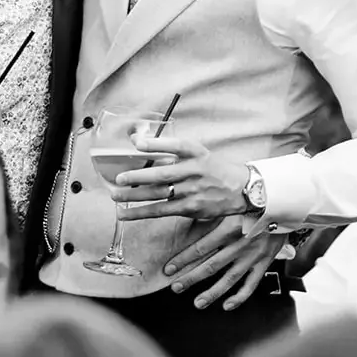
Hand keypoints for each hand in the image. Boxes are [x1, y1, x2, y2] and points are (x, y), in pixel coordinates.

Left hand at [108, 136, 249, 221]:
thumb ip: (172, 148)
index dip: (156, 144)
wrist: (240, 189)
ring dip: (135, 196)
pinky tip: (125, 214)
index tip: (137, 143)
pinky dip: (141, 212)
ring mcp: (192, 191)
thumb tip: (139, 142)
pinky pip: (161, 210)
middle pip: (163, 173)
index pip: (176, 146)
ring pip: (159, 194)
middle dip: (139, 176)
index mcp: (197, 153)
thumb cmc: (213, 168)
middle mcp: (194, 171)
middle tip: (119, 178)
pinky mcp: (190, 208)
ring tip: (115, 195)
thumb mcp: (198, 152)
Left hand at [164, 215, 283, 309]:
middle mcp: (239, 245)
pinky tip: (227, 305)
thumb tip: (188, 219)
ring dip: (212, 293)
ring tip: (198, 303)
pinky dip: (240, 297)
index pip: (200, 248)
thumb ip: (212, 215)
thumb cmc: (255, 202)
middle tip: (176, 288)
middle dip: (191, 278)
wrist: (284, 206)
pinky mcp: (264, 263)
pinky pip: (251, 284)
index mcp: (229, 229)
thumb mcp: (231, 204)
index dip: (182, 260)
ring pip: (229, 279)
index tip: (168, 269)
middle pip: (211, 266)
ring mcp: (252, 256)